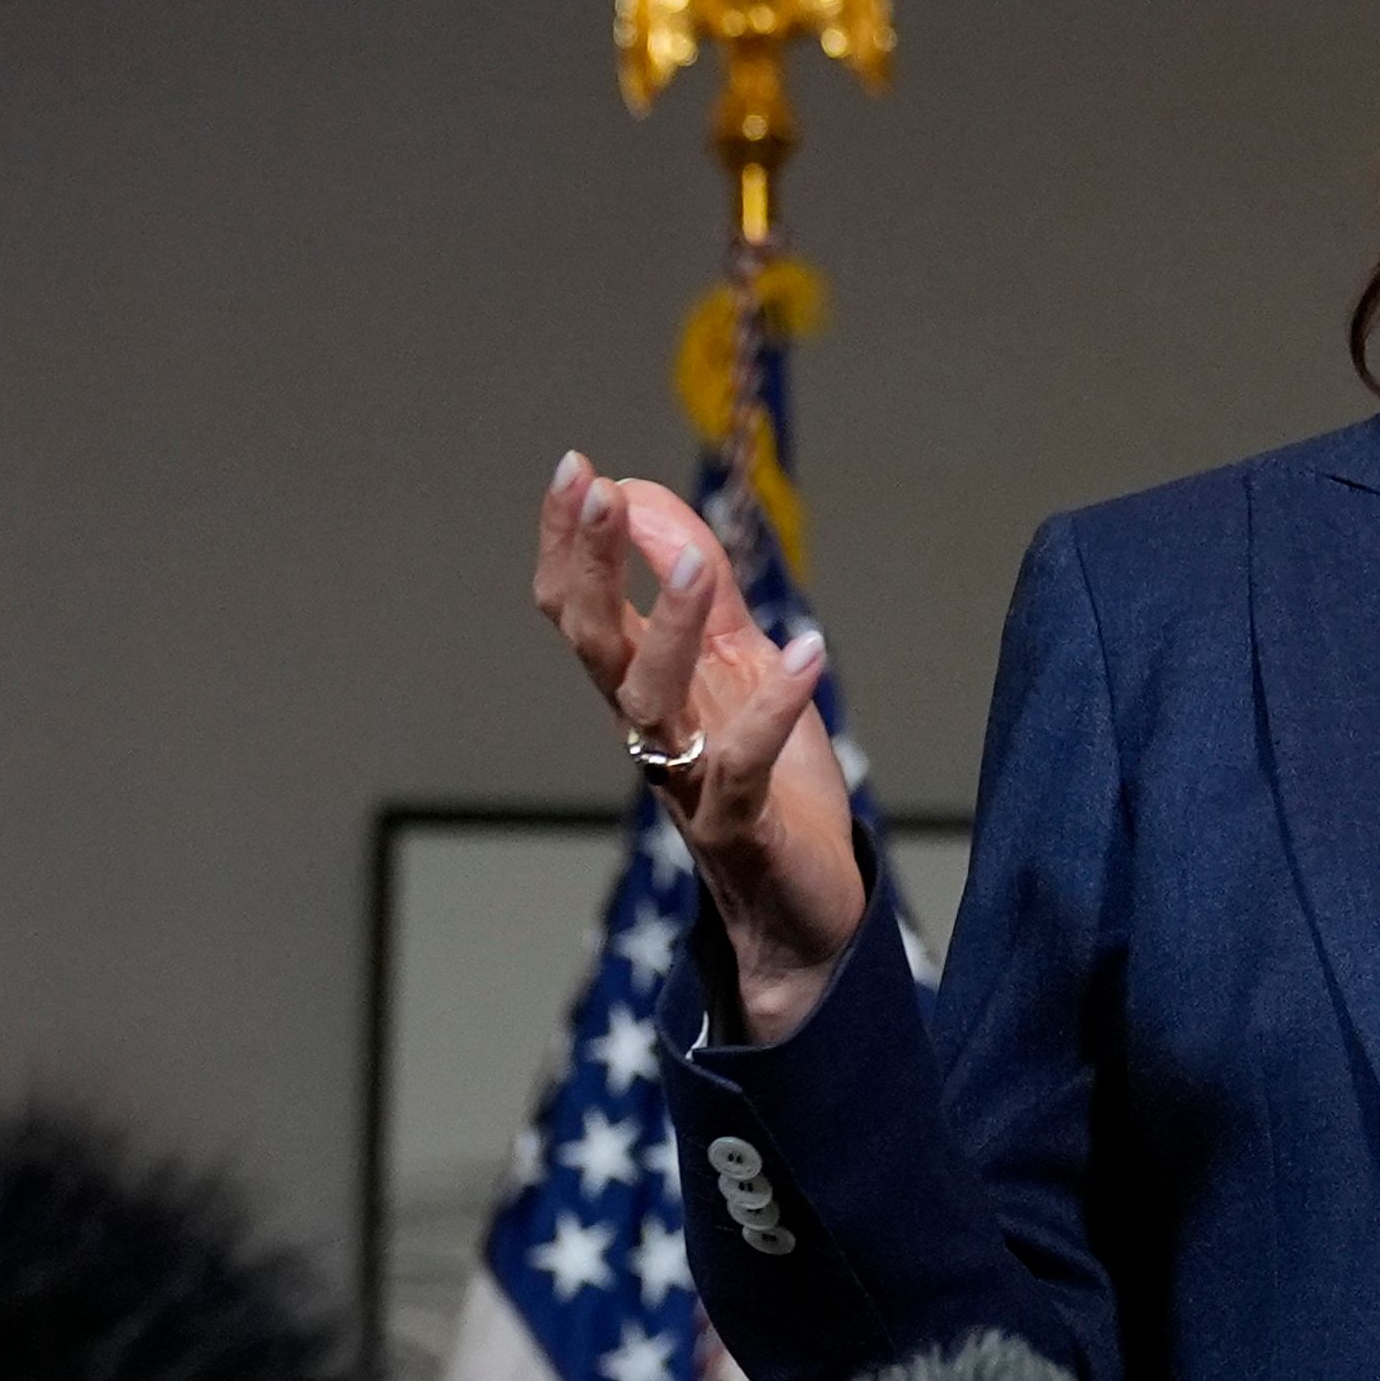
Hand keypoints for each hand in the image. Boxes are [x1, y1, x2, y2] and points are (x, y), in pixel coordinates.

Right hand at [532, 452, 863, 1037]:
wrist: (806, 913)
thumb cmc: (770, 783)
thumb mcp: (743, 668)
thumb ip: (704, 596)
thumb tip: (650, 503)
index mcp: (646, 690)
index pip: (580, 609)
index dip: (571, 542)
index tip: (576, 468)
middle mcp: (652, 731)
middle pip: (591, 643)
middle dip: (587, 564)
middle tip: (591, 489)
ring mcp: (688, 779)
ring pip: (651, 698)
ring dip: (666, 626)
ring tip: (694, 562)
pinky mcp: (740, 825)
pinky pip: (742, 761)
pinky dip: (775, 704)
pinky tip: (809, 649)